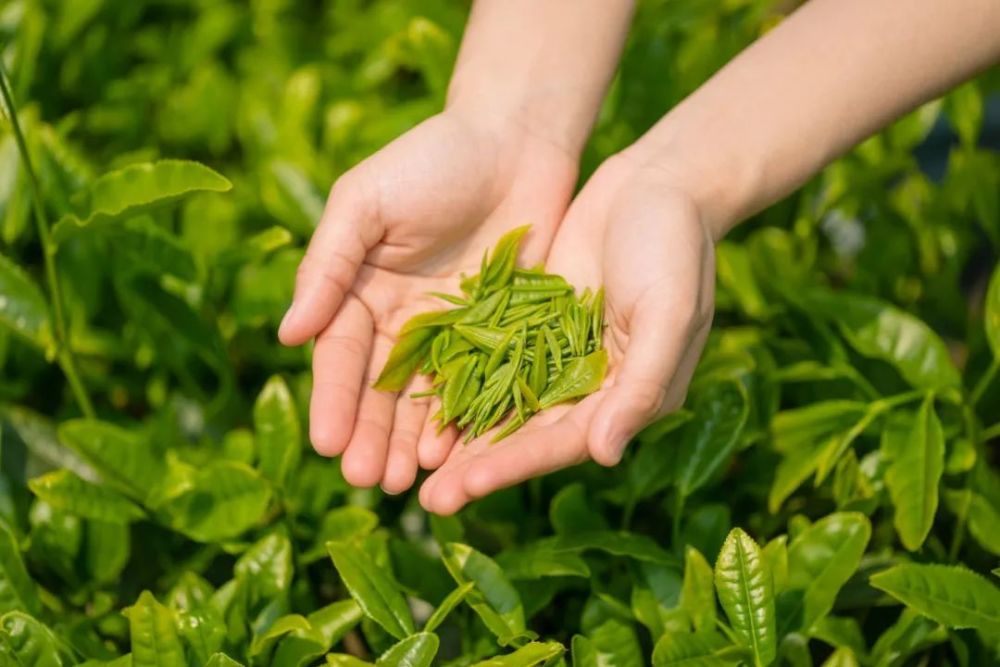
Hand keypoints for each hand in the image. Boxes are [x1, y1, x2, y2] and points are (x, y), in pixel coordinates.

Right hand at [278, 109, 577, 493]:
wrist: (515, 140)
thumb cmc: (432, 159)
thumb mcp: (366, 201)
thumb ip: (329, 264)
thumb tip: (288, 334)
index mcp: (361, 290)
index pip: (342, 355)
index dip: (334, 400)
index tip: (328, 444)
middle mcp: (403, 319)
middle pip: (383, 389)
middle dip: (373, 435)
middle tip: (369, 482)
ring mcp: (453, 330)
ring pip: (429, 397)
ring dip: (415, 441)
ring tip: (408, 484)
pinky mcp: (500, 332)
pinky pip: (481, 384)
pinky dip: (467, 419)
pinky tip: (458, 454)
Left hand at [418, 154, 716, 513]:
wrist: (658, 186)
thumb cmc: (675, 249)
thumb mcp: (668, 314)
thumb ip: (640, 385)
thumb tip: (605, 455)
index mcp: (625, 396)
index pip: (563, 442)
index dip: (514, 464)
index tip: (465, 485)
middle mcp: (588, 387)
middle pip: (524, 435)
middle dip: (475, 466)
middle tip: (425, 501)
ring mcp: (554, 354)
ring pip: (500, 404)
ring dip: (459, 434)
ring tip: (409, 464)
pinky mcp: (530, 322)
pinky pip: (489, 358)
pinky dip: (458, 380)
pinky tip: (417, 398)